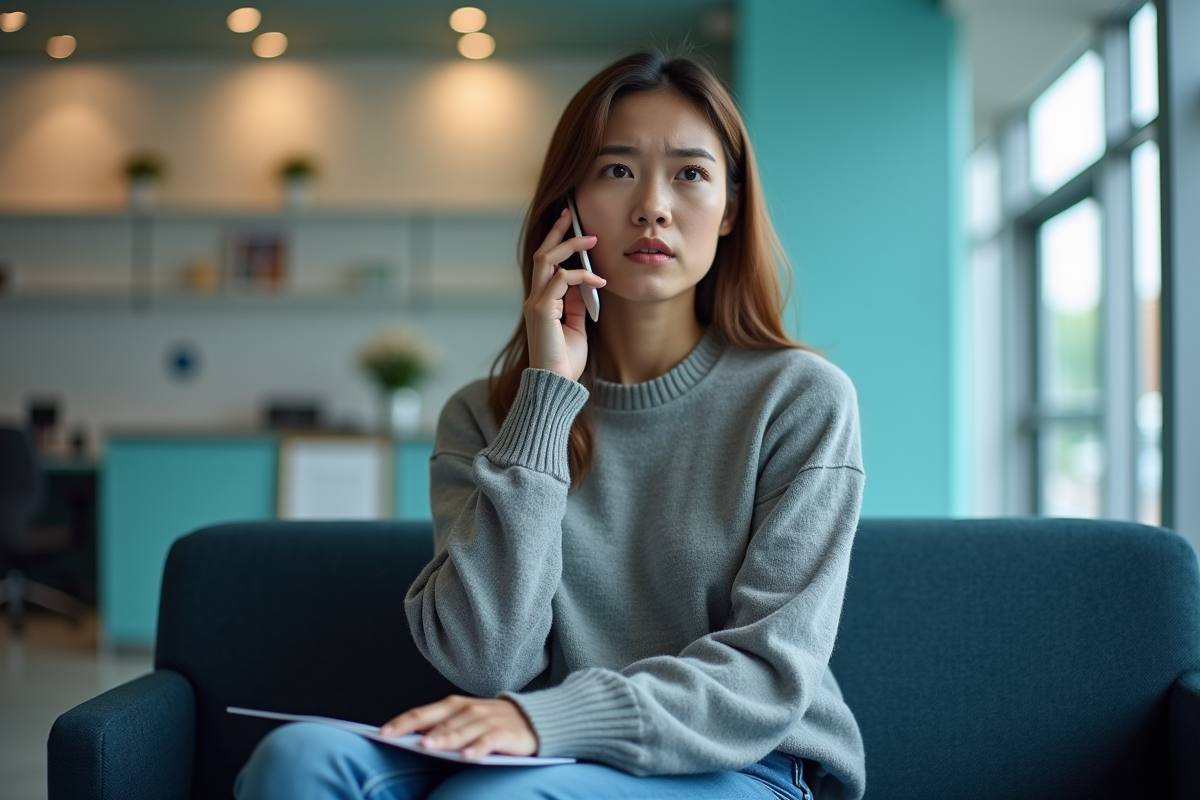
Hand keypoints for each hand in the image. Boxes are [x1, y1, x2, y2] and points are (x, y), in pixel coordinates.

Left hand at [379, 695, 538, 758]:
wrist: (533, 719)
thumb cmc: (491, 722)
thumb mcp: (465, 719)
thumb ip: (442, 726)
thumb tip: (412, 738)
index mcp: (455, 705)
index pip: (424, 712)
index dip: (403, 722)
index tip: (383, 732)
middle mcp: (470, 710)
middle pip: (440, 721)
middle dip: (418, 730)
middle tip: (399, 739)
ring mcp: (488, 720)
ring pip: (462, 730)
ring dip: (444, 738)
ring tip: (428, 746)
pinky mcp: (505, 733)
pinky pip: (489, 741)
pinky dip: (478, 748)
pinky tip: (468, 757)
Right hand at [525, 208, 606, 380]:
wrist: (555, 385)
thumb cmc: (565, 361)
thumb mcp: (576, 327)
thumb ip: (576, 304)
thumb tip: (585, 283)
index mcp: (542, 302)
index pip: (546, 265)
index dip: (558, 243)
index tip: (572, 226)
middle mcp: (534, 299)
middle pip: (542, 255)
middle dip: (558, 232)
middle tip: (572, 214)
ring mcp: (536, 303)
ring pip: (547, 261)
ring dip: (570, 246)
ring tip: (591, 240)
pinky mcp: (541, 310)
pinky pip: (560, 280)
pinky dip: (581, 276)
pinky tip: (598, 279)